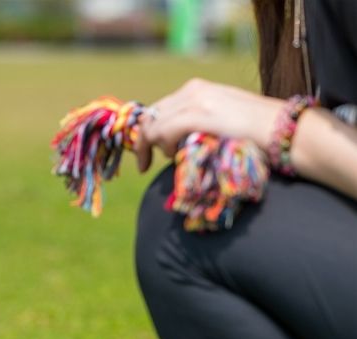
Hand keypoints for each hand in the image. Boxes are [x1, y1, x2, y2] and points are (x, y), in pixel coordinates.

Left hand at [134, 78, 284, 171]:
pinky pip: (163, 131)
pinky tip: (171, 155)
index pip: (159, 109)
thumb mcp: (220, 122)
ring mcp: (195, 100)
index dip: (147, 131)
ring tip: (168, 159)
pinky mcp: (197, 114)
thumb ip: (197, 125)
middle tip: (144, 163)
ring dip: (152, 146)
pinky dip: (160, 145)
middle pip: (151, 115)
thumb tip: (175, 144)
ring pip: (153, 124)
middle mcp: (193, 90)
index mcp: (197, 89)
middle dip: (143, 140)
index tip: (145, 153)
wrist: (282, 129)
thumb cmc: (256, 133)